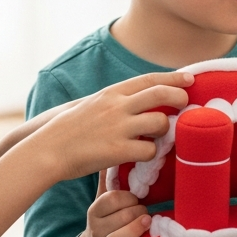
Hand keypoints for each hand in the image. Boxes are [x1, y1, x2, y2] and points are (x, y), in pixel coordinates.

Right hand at [36, 72, 191, 181]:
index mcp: (110, 93)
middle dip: (179, 99)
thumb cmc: (65, 130)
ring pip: (160, 124)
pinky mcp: (118, 150)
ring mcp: (118, 128)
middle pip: (161, 95)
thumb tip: (131, 100)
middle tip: (186, 106)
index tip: (190, 79)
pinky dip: (152, 156)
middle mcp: (117, 106)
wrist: (46, 150)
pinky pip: (149, 151)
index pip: (149, 80)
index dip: (173, 79)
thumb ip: (112, 102)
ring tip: (158, 139)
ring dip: (165, 132)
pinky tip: (144, 158)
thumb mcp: (89, 105)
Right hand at [75, 171, 152, 236]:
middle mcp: (97, 230)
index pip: (113, 198)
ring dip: (136, 231)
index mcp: (95, 210)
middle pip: (120, 217)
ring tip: (149, 224)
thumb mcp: (103, 199)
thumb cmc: (107, 220)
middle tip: (145, 212)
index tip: (136, 198)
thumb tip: (113, 149)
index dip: (129, 197)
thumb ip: (109, 178)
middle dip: (138, 212)